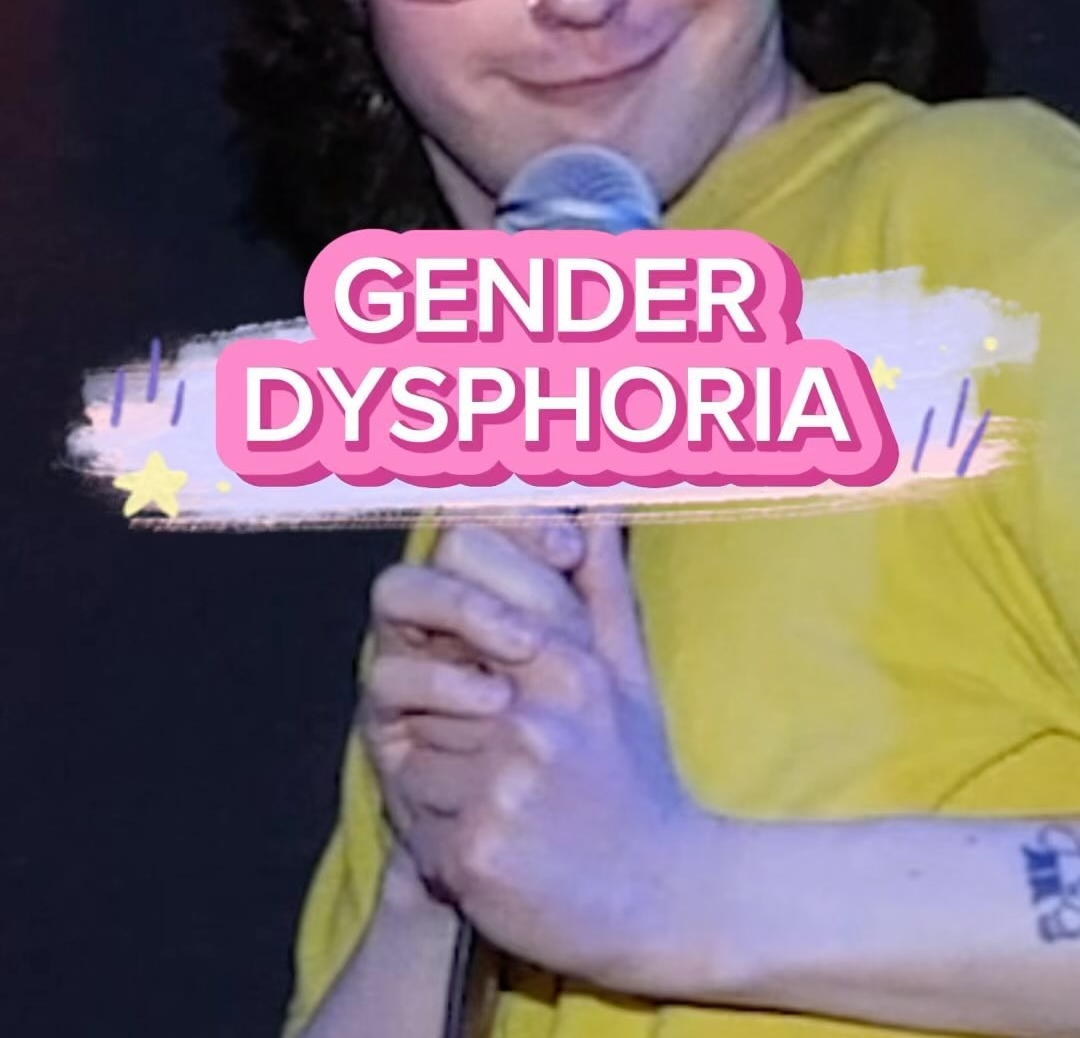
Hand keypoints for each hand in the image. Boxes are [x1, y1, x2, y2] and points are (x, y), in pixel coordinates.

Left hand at [395, 519, 715, 996]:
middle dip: (441, 715)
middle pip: (419, 679)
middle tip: (485, 749)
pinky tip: (487, 844)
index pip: (457, 594)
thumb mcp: (627, 675)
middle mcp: (534, 719)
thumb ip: (599, 585)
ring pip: (409, 751)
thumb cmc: (639, 780)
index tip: (476, 666)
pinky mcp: (474, 853)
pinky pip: (411, 820)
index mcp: (568, 666)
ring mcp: (502, 788)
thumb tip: (596, 504)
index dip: (447, 621)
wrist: (668, 902)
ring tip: (497, 801)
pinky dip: (435, 833)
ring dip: (437, 778)